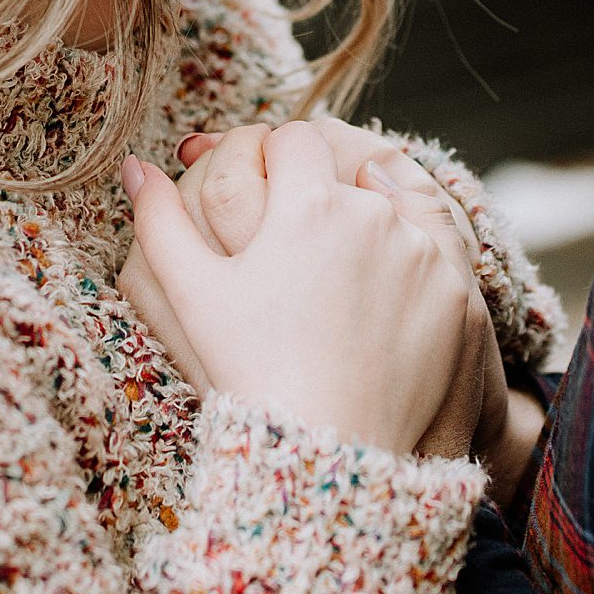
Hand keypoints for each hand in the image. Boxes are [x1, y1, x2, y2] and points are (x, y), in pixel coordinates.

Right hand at [120, 122, 474, 457]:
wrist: (330, 453)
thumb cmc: (252, 372)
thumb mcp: (193, 294)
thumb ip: (159, 219)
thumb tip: (133, 164)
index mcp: (307, 204)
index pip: (295, 140)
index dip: (276, 160)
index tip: (267, 193)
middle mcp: (373, 214)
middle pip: (346, 173)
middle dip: (323, 194)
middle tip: (301, 247)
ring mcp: (424, 253)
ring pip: (396, 209)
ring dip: (372, 225)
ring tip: (340, 282)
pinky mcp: (460, 293)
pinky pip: (439, 252)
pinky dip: (415, 262)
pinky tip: (384, 298)